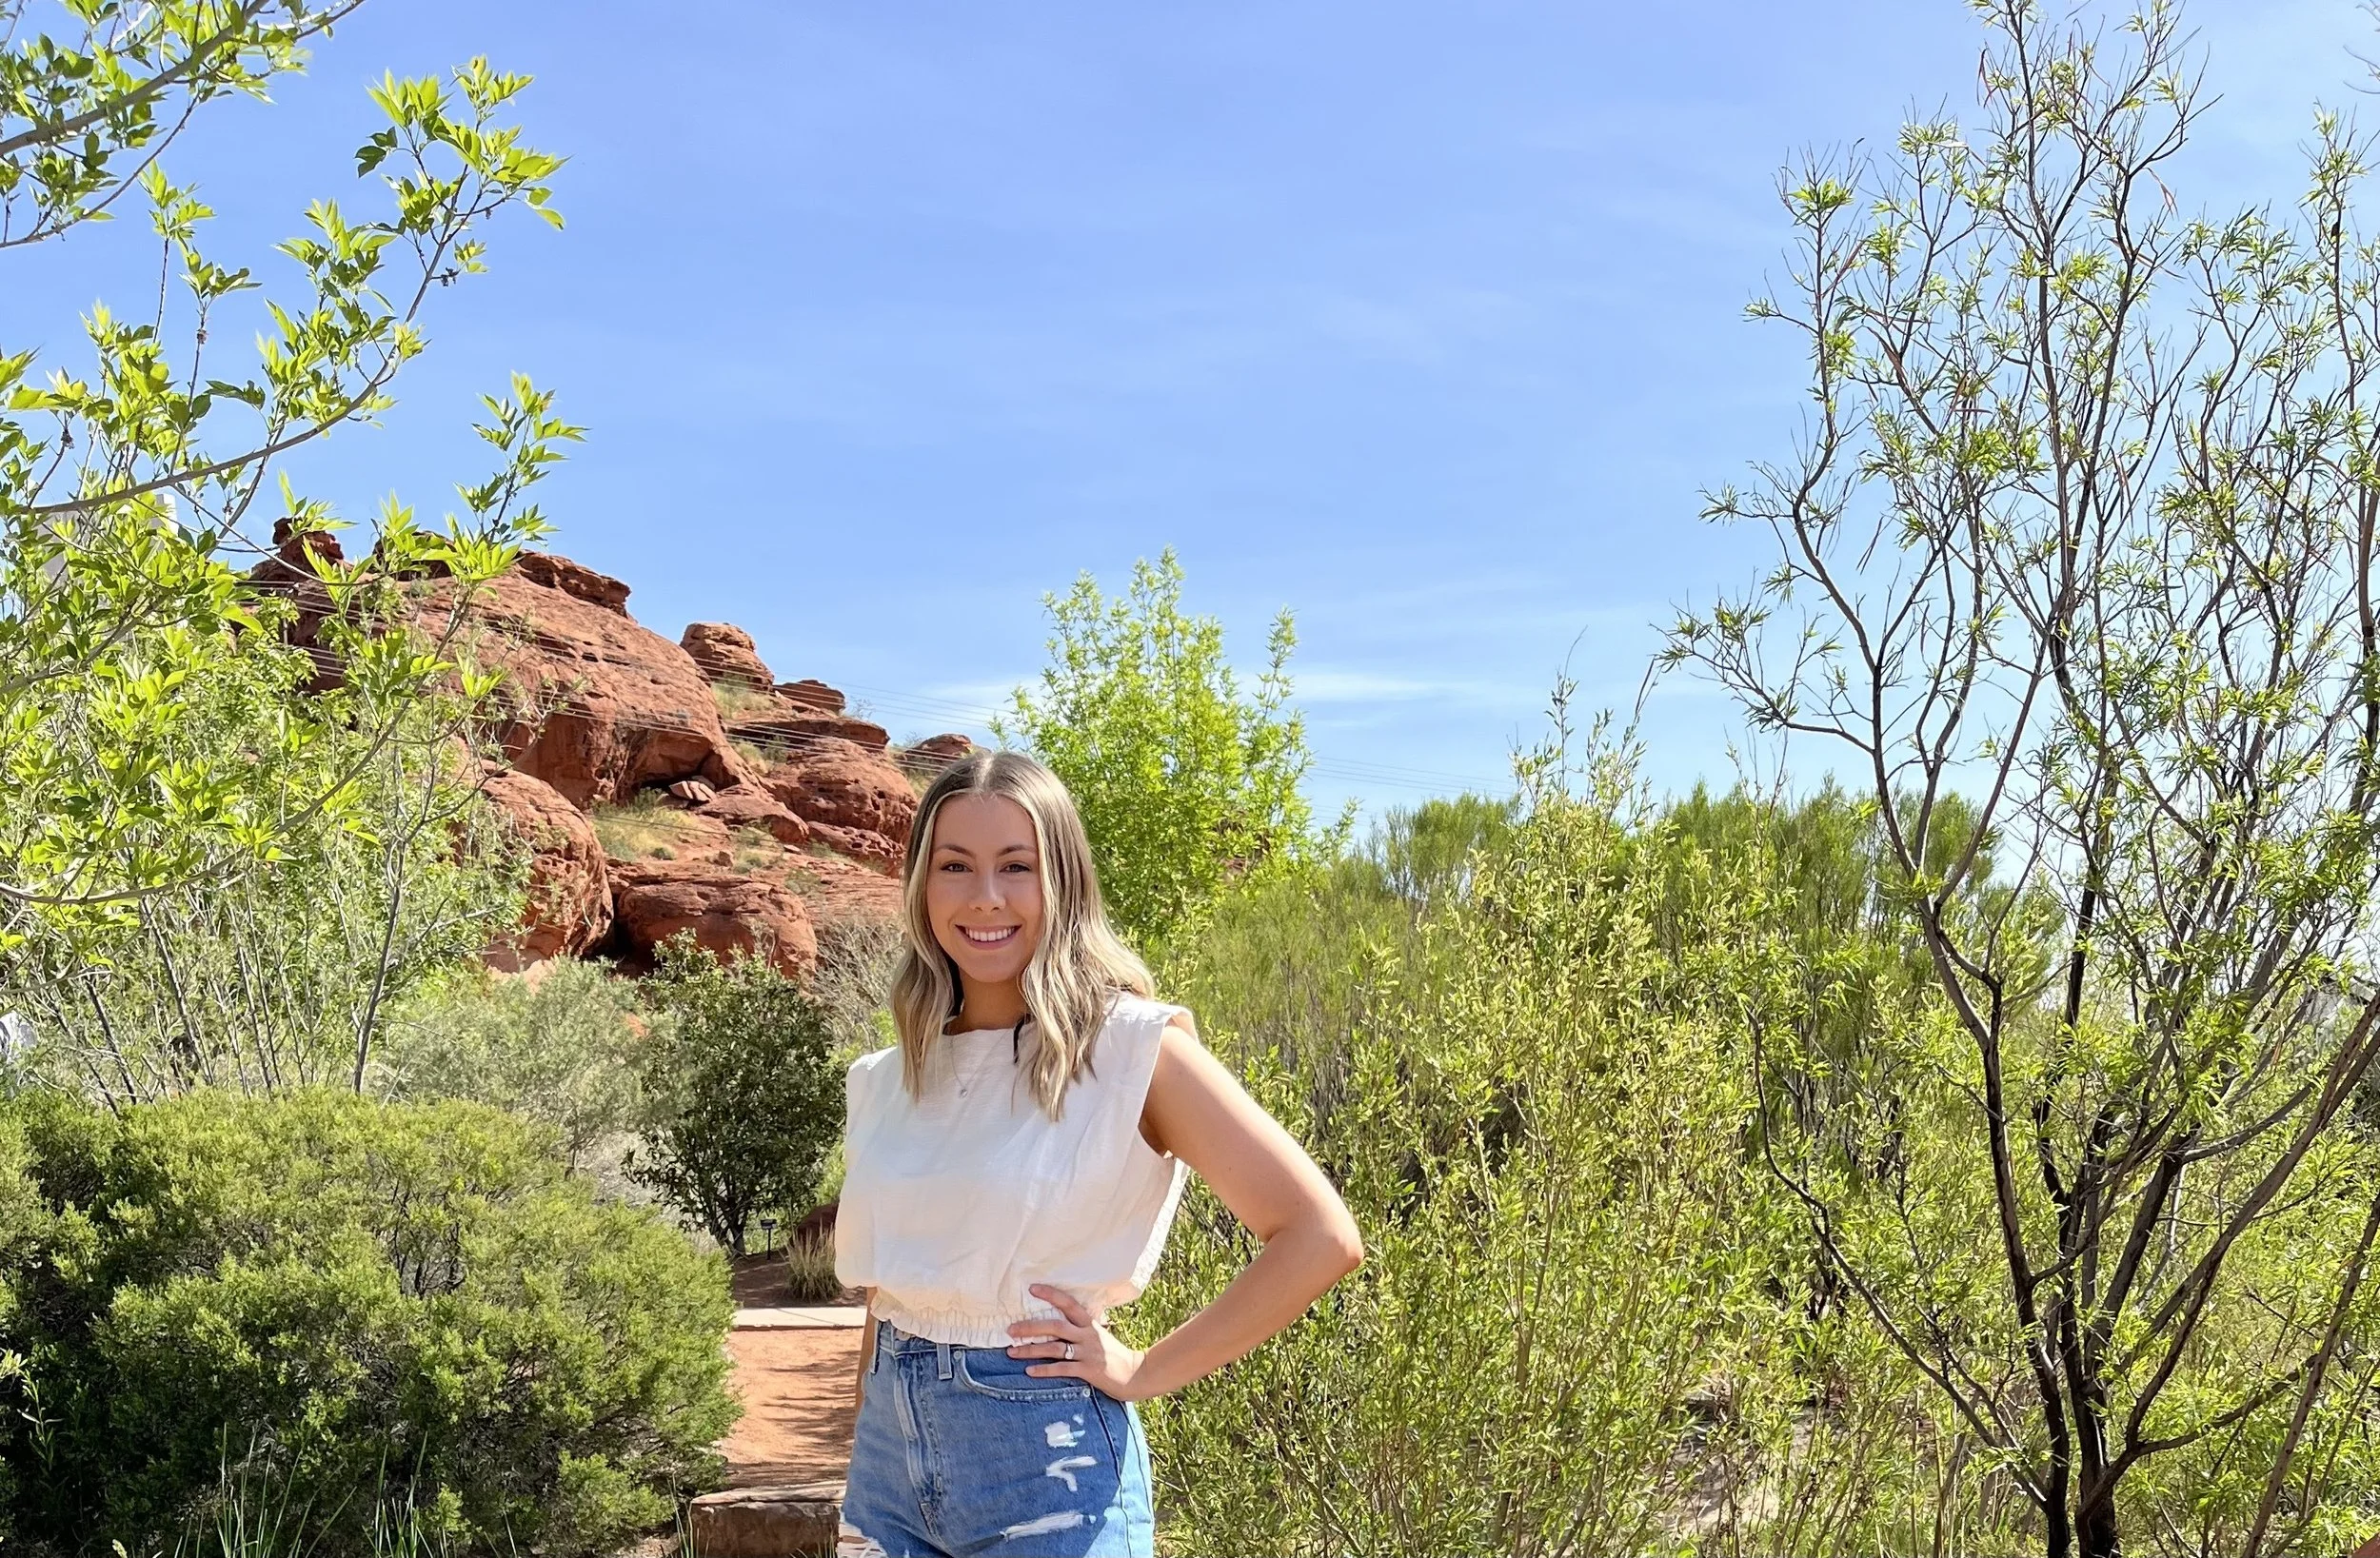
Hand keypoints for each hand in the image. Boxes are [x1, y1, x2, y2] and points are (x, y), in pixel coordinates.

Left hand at [1007, 1284, 1148, 1400]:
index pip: (1069, 1304)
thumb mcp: (1100, 1335)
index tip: (1032, 1289)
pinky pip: (1062, 1369)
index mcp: (1090, 1324)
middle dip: (1030, 1327)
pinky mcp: (1088, 1371)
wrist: (1136, 1374)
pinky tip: (1029, 1371)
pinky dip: (1044, 1370)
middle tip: (1010, 1329)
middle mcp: (1087, 1335)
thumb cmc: (1115, 1354)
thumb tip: (1060, 1322)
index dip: (1051, 1295)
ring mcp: (1088, 1353)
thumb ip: (1082, 1329)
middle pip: (1055, 1326)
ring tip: (1012, 1352)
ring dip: (1031, 1350)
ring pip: (1054, 1348)